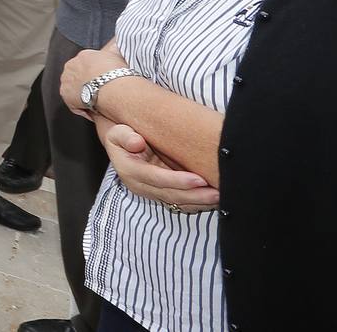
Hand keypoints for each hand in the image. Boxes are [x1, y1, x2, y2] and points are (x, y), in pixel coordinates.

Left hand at [59, 47, 129, 115]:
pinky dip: (82, 107)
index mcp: (84, 55)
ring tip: (97, 102)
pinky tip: (93, 110)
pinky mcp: (64, 93)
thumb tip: (116, 46)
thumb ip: (114, 50)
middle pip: (78, 76)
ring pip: (74, 89)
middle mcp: (71, 65)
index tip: (102, 82)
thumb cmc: (117, 73)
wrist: (110, 85)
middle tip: (100, 93)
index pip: (86, 65)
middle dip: (87, 84)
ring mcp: (66, 79)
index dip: (95, 75)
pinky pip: (73, 102)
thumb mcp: (117, 55)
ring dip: (83, 95)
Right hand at [100, 122, 219, 212]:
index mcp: (129, 171)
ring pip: (177, 202)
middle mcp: (140, 186)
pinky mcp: (161, 195)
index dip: (178, 181)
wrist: (122, 147)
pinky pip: (180, 203)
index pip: (156, 178)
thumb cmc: (122, 137)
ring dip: (199, 202)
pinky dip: (197, 204)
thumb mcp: (117, 132)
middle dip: (195, 196)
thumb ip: (124, 136)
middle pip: (170, 194)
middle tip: (217, 193)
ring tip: (219, 197)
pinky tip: (212, 200)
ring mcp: (151, 192)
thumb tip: (136, 143)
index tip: (199, 179)